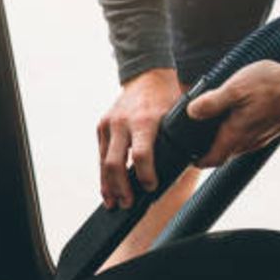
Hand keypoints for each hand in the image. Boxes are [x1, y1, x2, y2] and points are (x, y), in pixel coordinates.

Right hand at [98, 68, 180, 208]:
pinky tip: (107, 188)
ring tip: (113, 203)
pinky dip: (104, 173)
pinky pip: (101, 154)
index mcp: (145, 120)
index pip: (141, 154)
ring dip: (108, 185)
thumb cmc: (166, 99)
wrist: (147, 76)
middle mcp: (123, 122)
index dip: (146, 175)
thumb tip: (179, 173)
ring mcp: (109, 123)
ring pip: (104, 161)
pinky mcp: (102, 125)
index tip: (151, 187)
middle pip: (116, 162)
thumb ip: (175, 142)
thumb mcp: (175, 117)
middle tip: (128, 204)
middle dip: (121, 187)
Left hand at [187, 60, 279, 167]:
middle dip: (208, 149)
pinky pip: (248, 138)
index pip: (213, 159)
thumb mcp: (236, 87)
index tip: (188, 154)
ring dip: (223, 140)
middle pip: (223, 154)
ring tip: (211, 125)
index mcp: (238, 134)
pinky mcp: (269, 130)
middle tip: (194, 136)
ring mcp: (262, 137)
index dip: (198, 160)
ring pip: (236, 146)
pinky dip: (236, 133)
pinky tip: (234, 116)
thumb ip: (212, 102)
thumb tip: (191, 112)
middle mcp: (250, 141)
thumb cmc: (272, 84)